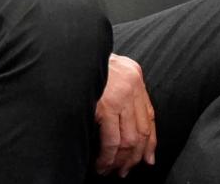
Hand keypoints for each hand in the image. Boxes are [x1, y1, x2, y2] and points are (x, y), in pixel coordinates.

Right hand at [95, 54, 156, 176]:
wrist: (68, 49)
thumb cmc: (83, 61)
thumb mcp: (109, 68)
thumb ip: (121, 88)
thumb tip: (127, 122)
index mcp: (134, 75)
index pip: (149, 115)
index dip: (150, 142)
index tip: (148, 158)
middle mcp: (132, 85)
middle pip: (142, 131)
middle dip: (135, 156)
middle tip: (126, 169)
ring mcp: (120, 96)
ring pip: (129, 140)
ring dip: (121, 160)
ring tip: (111, 170)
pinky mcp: (105, 106)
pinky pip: (112, 141)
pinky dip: (108, 157)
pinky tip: (101, 163)